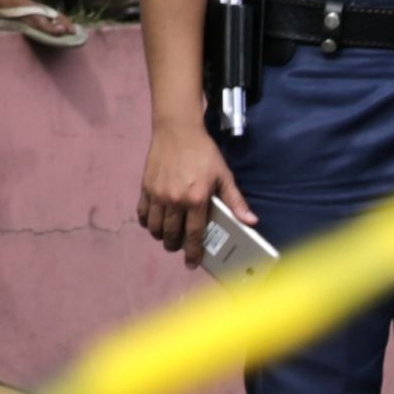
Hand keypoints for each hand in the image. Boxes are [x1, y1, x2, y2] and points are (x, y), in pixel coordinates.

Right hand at [138, 123, 250, 262]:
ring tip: (168, 235)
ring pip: (155, 228)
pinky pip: (142, 214)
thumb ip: (235, 201)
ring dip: (161, 236)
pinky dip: (147, 223)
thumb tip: (251, 221)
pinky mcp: (145, 188)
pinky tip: (154, 223)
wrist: (177, 131)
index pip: (193, 234)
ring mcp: (157, 195)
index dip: (192, 252)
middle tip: (179, 247)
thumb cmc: (204, 153)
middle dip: (175, 246)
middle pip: (171, 235)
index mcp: (196, 199)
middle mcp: (175, 200)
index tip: (191, 263)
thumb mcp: (224, 175)